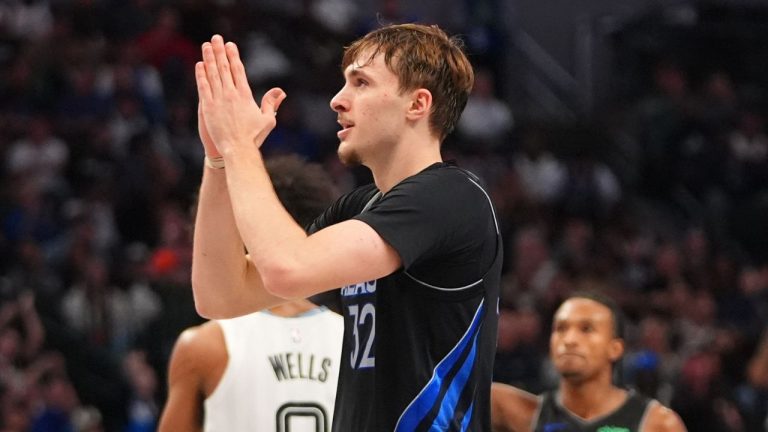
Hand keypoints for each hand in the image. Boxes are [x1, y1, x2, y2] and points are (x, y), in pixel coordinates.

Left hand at [195, 35, 285, 156]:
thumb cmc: (254, 137)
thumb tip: (281, 91)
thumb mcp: (268, 120)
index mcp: (245, 96)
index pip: (238, 71)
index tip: (230, 45)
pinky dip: (201, 75)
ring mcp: (218, 100)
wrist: (237, 150)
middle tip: (216, 38)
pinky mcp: (208, 108)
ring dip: (209, 58)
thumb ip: (271, 103)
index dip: (233, 56)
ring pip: (212, 74)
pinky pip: (203, 87)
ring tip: (206, 46)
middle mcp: (231, 95)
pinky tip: (200, 65)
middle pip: (224, 68)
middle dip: (220, 51)